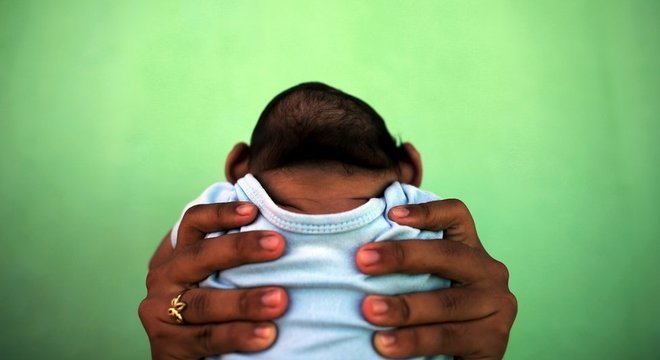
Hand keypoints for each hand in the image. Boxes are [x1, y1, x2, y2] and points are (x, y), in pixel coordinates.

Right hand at [138, 202, 288, 358]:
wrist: (189, 358)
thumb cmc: (215, 311)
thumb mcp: (218, 279)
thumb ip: (237, 261)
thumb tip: (283, 236)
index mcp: (179, 256)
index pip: (193, 224)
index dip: (220, 213)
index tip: (253, 210)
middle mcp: (165, 278)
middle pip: (200, 257)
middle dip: (240, 249)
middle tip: (278, 245)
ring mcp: (160, 312)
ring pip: (205, 302)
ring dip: (245, 301)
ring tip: (280, 300)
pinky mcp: (167, 345)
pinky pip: (207, 338)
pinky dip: (237, 335)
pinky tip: (266, 335)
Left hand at [356, 199, 516, 358]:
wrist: (458, 359)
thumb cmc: (431, 314)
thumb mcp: (425, 282)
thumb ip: (408, 266)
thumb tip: (359, 251)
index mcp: (470, 250)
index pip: (456, 216)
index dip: (427, 211)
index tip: (391, 214)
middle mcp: (489, 272)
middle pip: (448, 254)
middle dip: (402, 256)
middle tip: (363, 261)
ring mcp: (497, 307)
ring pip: (446, 302)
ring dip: (403, 306)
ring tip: (369, 310)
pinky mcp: (493, 341)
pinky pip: (448, 337)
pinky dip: (413, 340)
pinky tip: (386, 344)